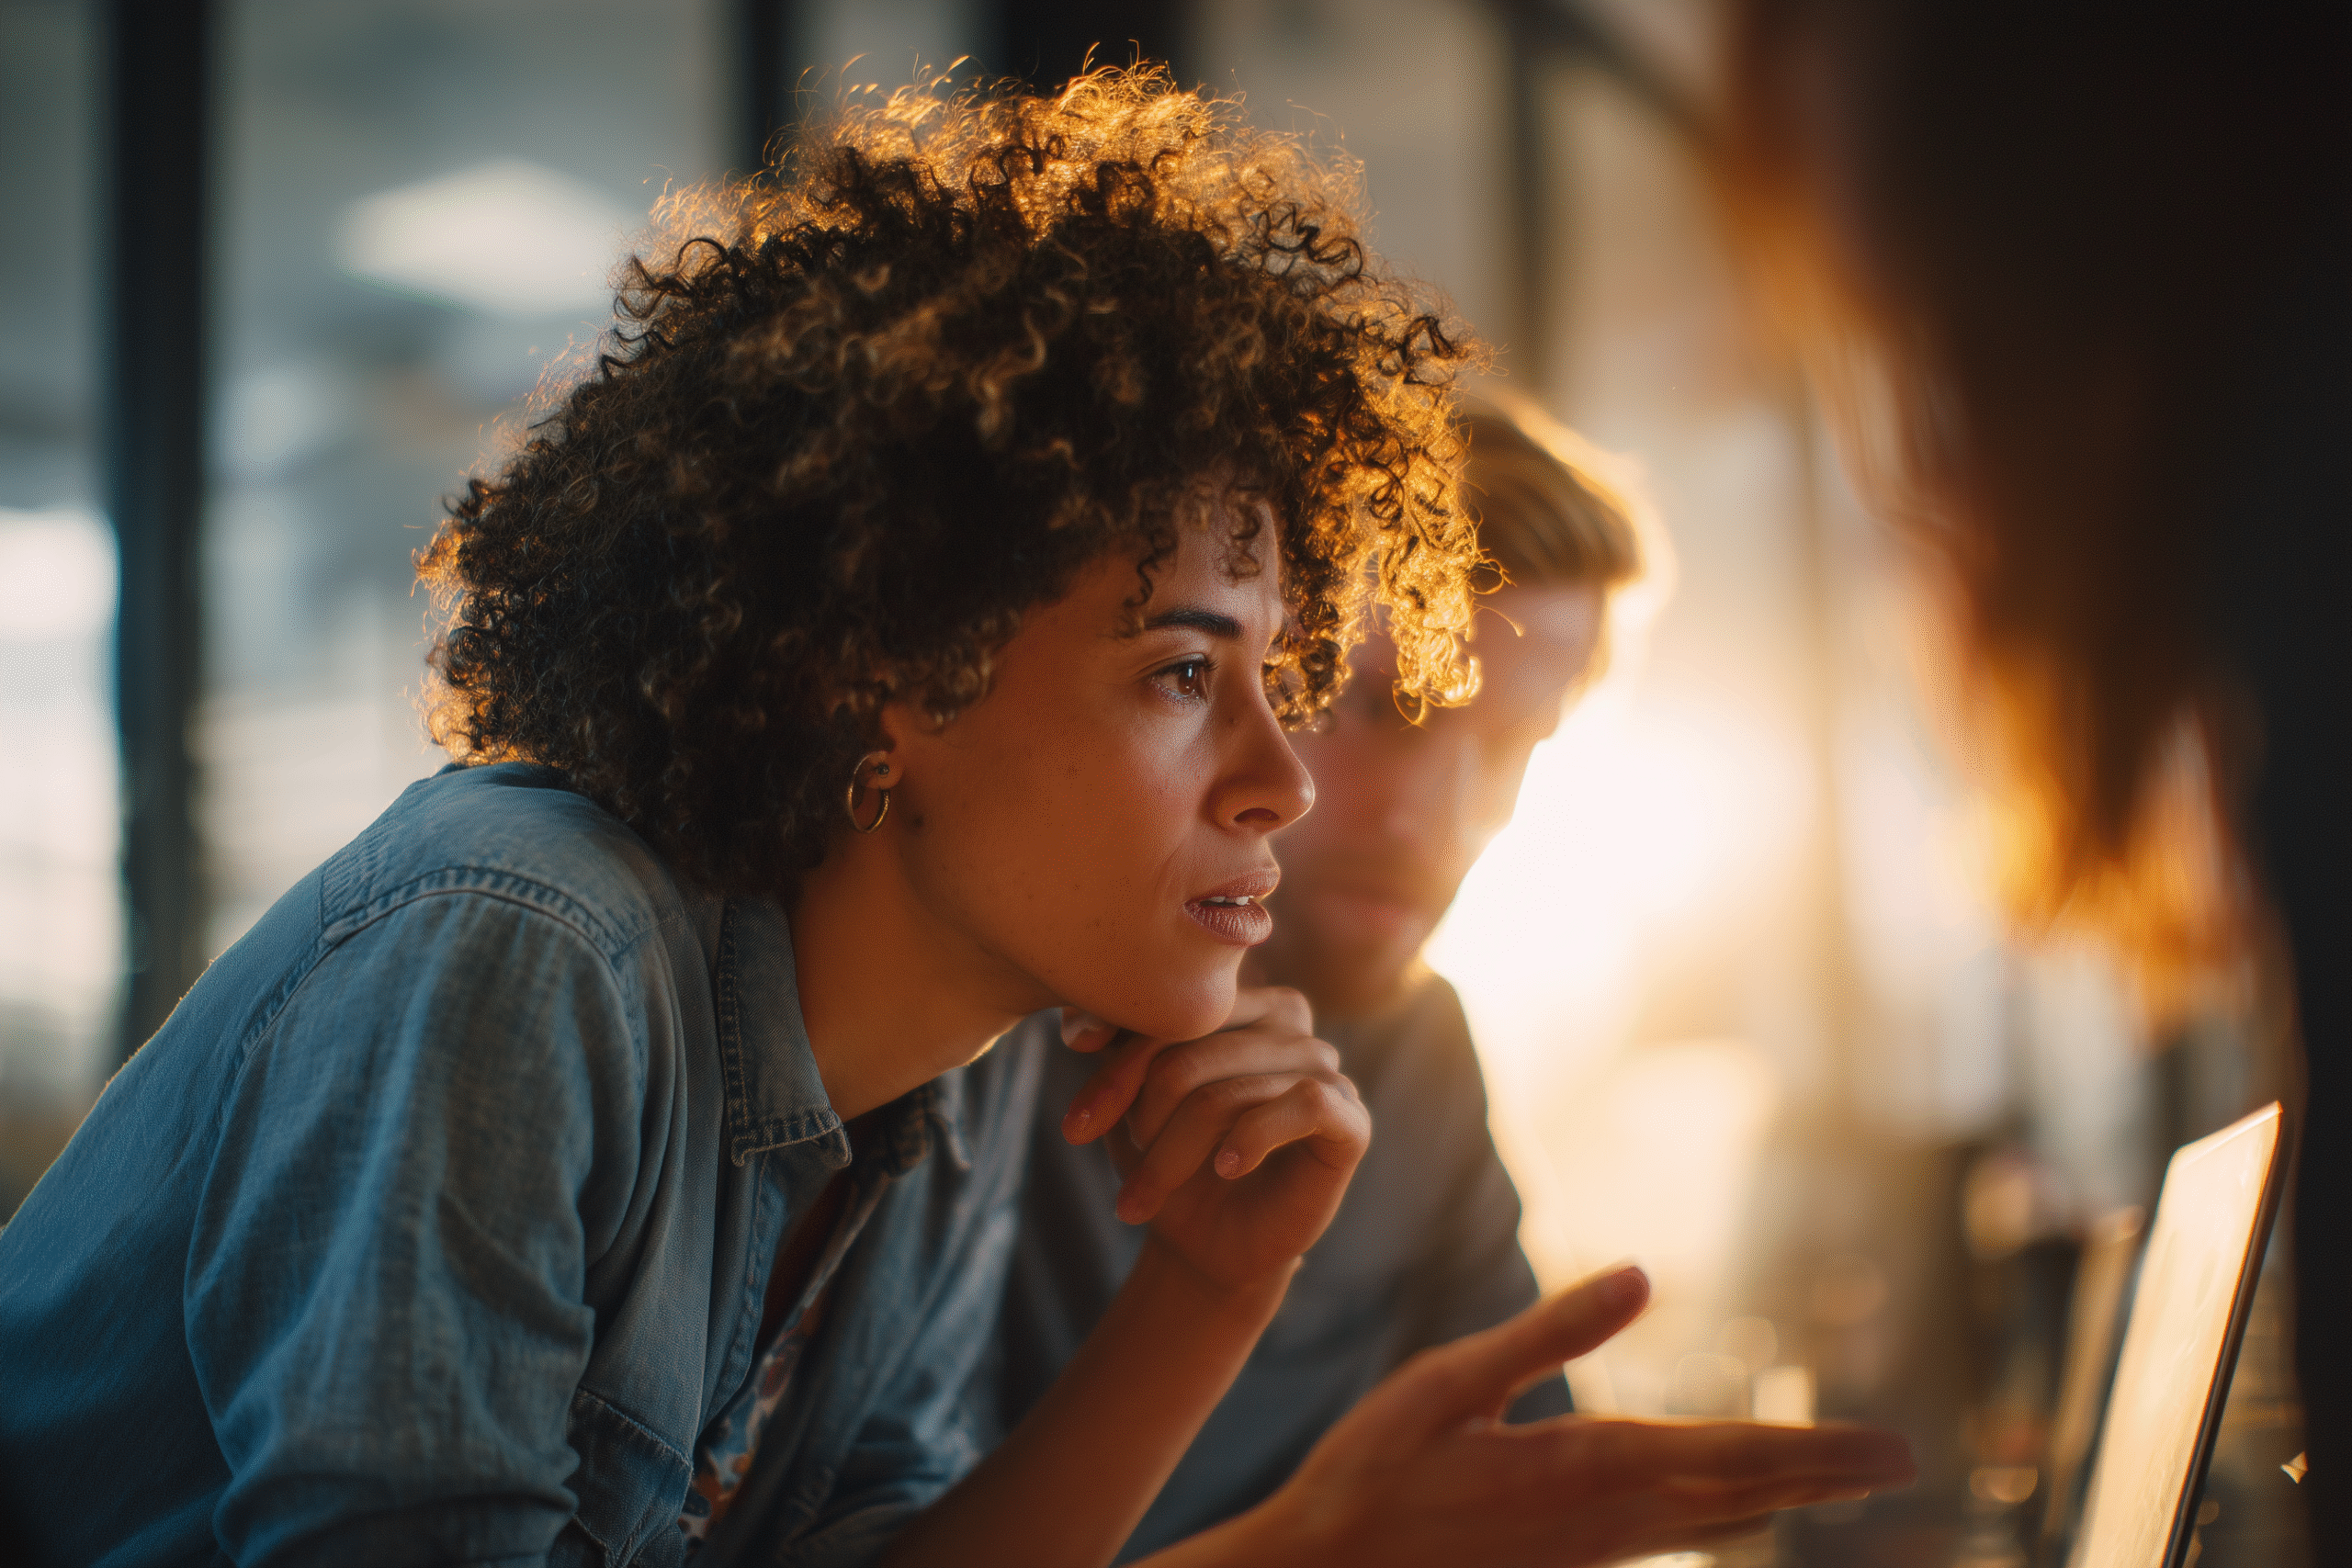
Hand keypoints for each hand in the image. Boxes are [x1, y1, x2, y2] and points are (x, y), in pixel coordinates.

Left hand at [1058, 988, 1367, 1294]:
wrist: (1207, 1243)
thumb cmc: (1169, 1159)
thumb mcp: (1126, 1101)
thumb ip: (1110, 1049)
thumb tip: (1082, 1031)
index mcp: (1237, 1000)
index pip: (1171, 1014)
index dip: (1118, 1068)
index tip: (1076, 1126)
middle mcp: (1288, 1021)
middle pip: (1196, 1051)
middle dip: (1142, 1116)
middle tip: (1119, 1166)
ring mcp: (1324, 1067)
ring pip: (1233, 1090)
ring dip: (1175, 1150)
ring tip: (1146, 1193)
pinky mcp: (1350, 1119)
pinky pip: (1302, 1104)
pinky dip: (1253, 1138)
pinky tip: (1226, 1170)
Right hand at [1247, 1265, 1915, 1567]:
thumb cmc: (1374, 1471)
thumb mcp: (1451, 1382)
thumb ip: (1551, 1332)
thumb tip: (1642, 1277)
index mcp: (1586, 1468)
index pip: (1733, 1457)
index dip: (1821, 1453)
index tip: (1894, 1452)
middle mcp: (1607, 1520)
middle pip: (1743, 1497)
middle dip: (1822, 1476)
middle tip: (1899, 1462)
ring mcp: (1589, 1554)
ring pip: (1711, 1526)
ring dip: (1777, 1496)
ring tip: (1831, 1480)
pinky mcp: (1566, 1565)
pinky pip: (1667, 1539)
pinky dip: (1717, 1516)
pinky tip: (1725, 1508)